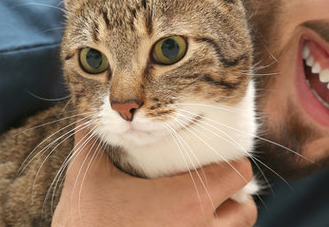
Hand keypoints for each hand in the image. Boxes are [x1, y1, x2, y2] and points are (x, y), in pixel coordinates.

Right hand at [52, 126, 256, 225]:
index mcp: (186, 201)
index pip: (238, 173)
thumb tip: (86, 112)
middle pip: (244, 211)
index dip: (229, 161)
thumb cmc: (83, 222)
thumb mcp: (87, 175)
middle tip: (206, 188)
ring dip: (221, 221)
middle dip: (231, 198)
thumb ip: (93, 139)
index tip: (211, 157)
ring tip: (192, 210)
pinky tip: (175, 225)